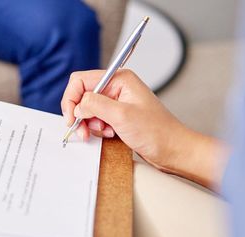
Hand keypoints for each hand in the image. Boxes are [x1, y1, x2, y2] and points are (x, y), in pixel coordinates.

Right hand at [61, 69, 227, 188]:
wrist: (173, 150)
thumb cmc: (157, 132)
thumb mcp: (122, 116)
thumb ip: (95, 105)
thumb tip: (77, 105)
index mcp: (119, 79)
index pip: (81, 81)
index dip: (72, 99)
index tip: (71, 117)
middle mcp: (117, 87)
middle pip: (82, 96)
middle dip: (80, 114)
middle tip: (83, 130)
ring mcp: (117, 102)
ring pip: (88, 110)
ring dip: (90, 124)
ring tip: (102, 133)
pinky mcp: (118, 116)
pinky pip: (97, 120)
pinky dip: (98, 130)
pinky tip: (110, 135)